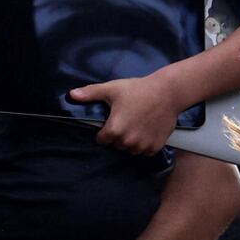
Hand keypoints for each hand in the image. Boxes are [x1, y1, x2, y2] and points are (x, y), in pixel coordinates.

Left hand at [70, 65, 188, 151]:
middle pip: (116, 145)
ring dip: (131, 141)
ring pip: (130, 149)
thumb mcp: (112, 89)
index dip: (104, 130)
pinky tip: (147, 129)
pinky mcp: (155, 147)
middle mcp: (127, 142)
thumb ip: (90, 94)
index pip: (102, 140)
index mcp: (114, 130)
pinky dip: (145, 144)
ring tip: (137, 123)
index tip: (112, 121)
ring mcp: (142, 146)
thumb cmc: (139, 90)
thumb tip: (71, 95)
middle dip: (118, 135)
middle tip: (126, 119)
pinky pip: (144, 151)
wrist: (168, 93)